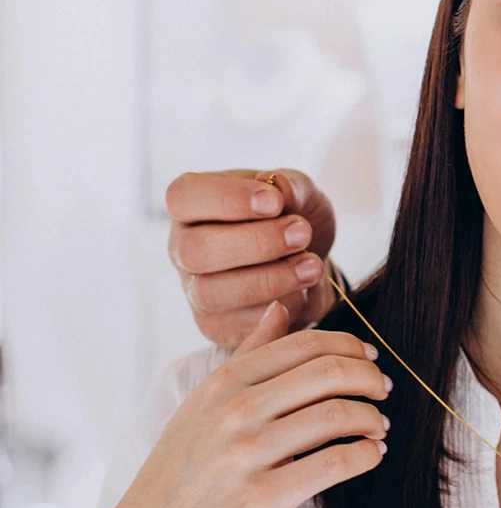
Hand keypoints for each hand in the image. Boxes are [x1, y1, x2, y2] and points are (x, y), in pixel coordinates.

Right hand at [80, 303, 390, 507]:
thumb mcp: (206, 399)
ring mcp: (248, 452)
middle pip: (330, 373)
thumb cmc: (186, 462)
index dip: (351, 347)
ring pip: (338, 415)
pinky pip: (335, 463)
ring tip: (379, 426)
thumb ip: (250, 352)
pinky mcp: (263, 496)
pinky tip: (371, 455)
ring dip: (373, 419)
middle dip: (370, 379)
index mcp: (225, 380)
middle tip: (384, 390)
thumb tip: (281, 307)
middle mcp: (236, 410)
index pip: (307, 343)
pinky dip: (366, 455)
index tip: (370, 360)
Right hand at [167, 169, 338, 347]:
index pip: (184, 197)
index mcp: (192, 204)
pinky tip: (303, 290)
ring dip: (270, 279)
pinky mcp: (216, 324)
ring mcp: (194, 290)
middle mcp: (182, 247)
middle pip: (195, 250)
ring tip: (312, 265)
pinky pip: (237, 324)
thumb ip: (291, 186)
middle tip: (302, 233)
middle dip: (256, 242)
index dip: (228, 199)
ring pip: (212, 292)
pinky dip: (278, 305)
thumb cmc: (294, 220)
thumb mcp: (301, 195)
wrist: (312, 266)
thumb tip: (277, 183)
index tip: (275, 202)